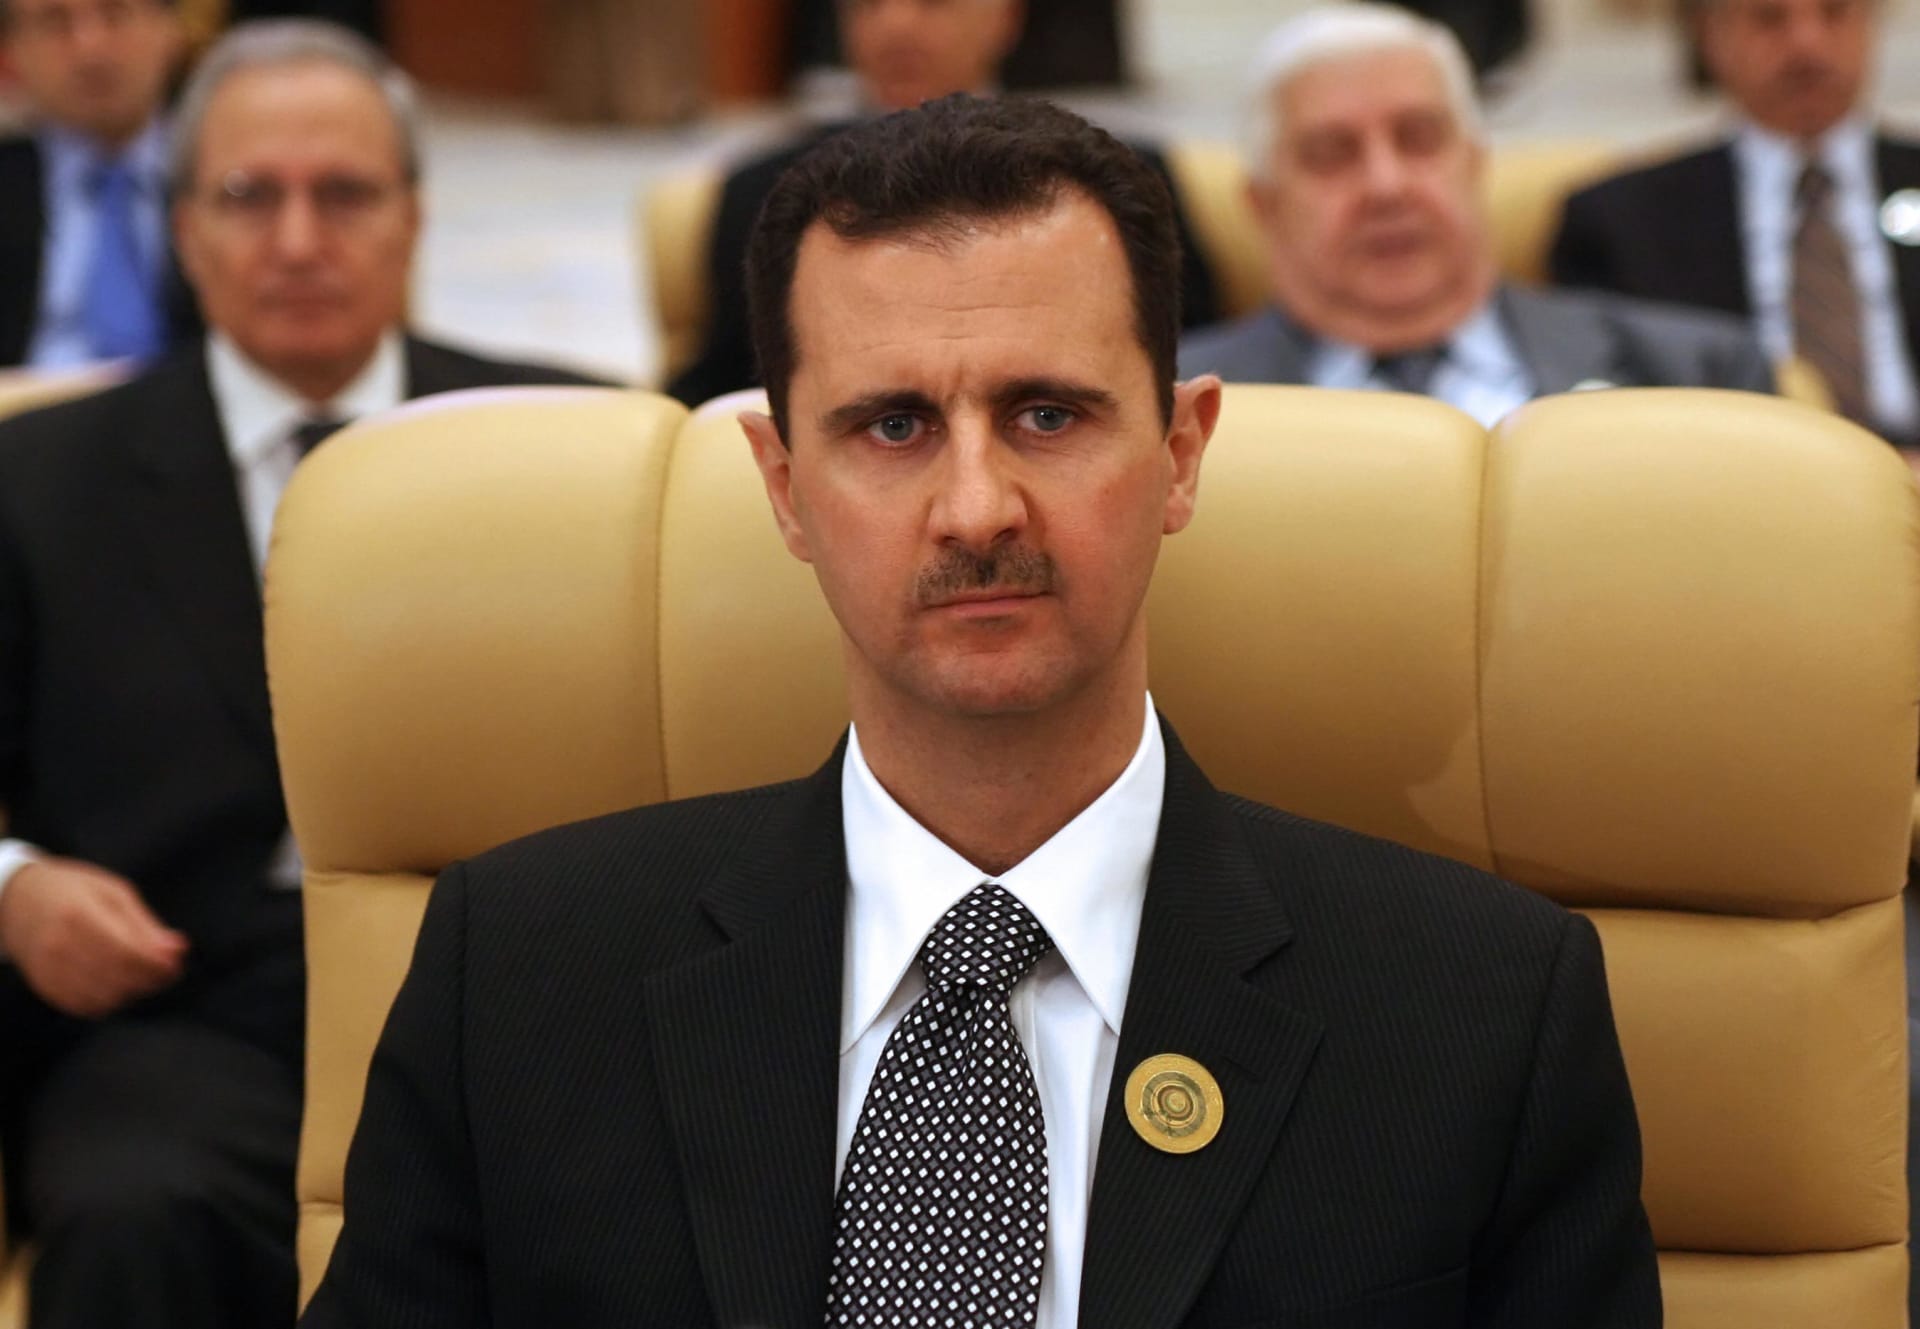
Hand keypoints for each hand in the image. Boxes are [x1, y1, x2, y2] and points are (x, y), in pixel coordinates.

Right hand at [0, 857, 187, 1017]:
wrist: (17, 900)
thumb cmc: (73, 891)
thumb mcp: (114, 893)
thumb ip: (146, 926)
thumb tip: (178, 950)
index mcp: (80, 915)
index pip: (127, 953)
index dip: (157, 965)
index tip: (176, 965)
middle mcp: (60, 946)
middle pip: (118, 978)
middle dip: (150, 980)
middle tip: (165, 971)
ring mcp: (49, 969)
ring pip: (104, 998)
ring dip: (132, 992)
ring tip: (141, 975)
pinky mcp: (44, 985)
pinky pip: (84, 1006)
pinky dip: (108, 1001)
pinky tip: (117, 984)